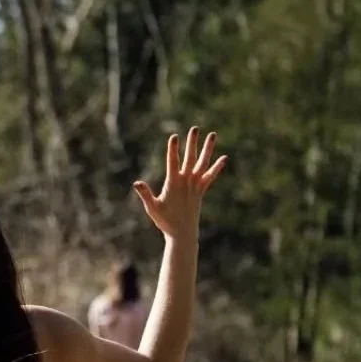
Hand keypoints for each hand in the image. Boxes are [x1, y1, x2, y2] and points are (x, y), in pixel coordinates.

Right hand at [133, 126, 226, 240]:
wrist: (183, 233)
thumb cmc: (165, 221)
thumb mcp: (152, 207)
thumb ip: (145, 194)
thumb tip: (136, 183)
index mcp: (174, 183)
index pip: (173, 162)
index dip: (173, 149)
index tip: (174, 136)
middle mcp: (187, 182)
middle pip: (190, 158)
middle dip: (192, 143)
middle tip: (195, 128)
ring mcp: (196, 185)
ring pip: (203, 163)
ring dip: (208, 149)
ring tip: (212, 134)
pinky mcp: (201, 191)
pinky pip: (210, 176)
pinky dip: (217, 167)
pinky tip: (223, 158)